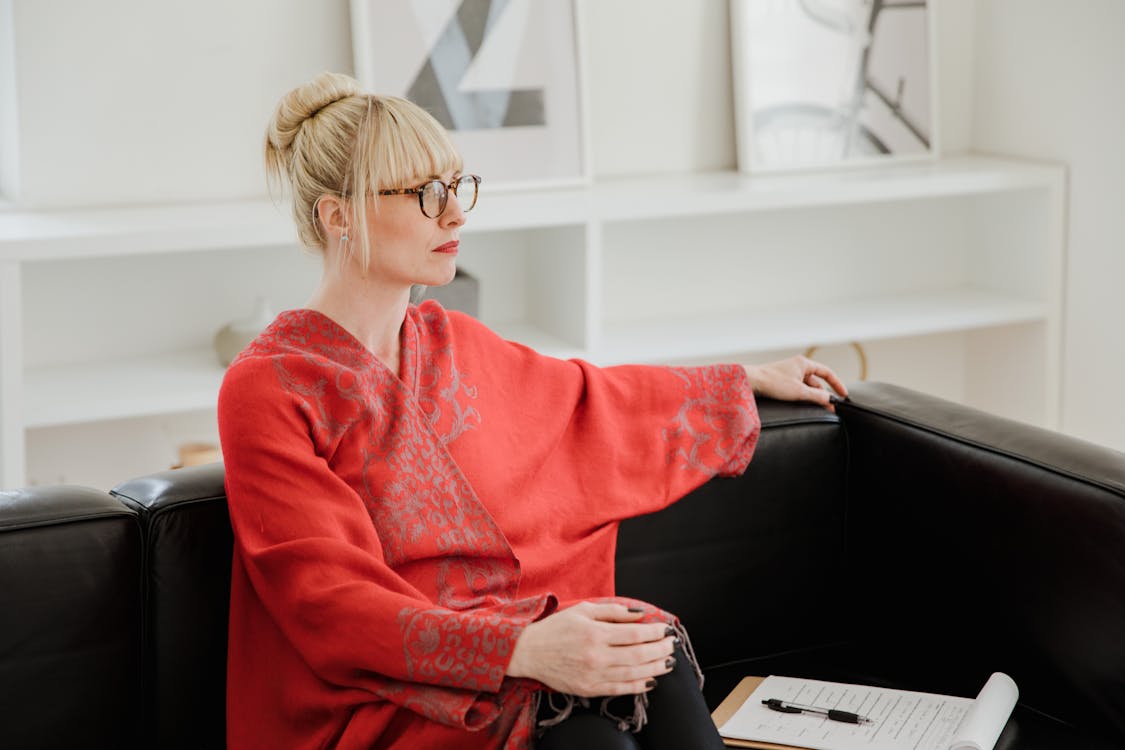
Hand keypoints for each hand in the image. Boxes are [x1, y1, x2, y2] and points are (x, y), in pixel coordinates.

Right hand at [506, 601, 675, 696]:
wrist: (529, 652)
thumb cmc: (556, 628)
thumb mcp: (583, 610)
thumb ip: (613, 611)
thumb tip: (640, 614)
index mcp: (595, 632)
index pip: (634, 633)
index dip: (654, 632)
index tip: (666, 629)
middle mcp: (596, 655)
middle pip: (638, 655)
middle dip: (660, 650)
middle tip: (672, 645)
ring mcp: (593, 675)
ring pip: (633, 674)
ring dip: (655, 668)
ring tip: (668, 662)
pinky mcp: (589, 689)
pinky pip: (620, 689)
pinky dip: (638, 686)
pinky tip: (651, 680)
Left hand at [744, 356, 847, 408]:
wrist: (751, 382)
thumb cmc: (772, 382)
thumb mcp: (799, 392)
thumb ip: (817, 396)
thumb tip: (830, 400)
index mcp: (804, 363)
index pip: (827, 372)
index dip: (837, 384)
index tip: (843, 395)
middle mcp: (798, 366)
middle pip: (817, 381)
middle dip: (823, 394)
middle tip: (829, 407)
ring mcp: (790, 373)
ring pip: (807, 386)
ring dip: (812, 396)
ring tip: (815, 407)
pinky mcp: (782, 381)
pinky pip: (798, 388)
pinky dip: (802, 396)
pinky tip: (802, 404)